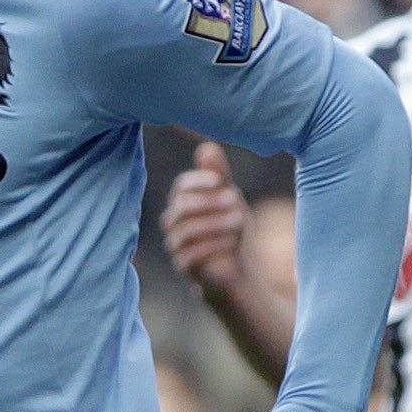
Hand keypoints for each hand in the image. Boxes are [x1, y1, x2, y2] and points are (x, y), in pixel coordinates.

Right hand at [162, 142, 247, 293]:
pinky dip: (213, 247)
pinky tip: (231, 244)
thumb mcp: (229, 197)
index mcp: (183, 200)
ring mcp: (175, 243)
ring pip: (186, 231)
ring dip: (215, 225)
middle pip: (182, 206)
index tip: (219, 181)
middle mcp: (173, 221)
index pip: (182, 185)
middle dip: (210, 203)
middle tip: (234, 201)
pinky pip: (191, 254)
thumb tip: (207, 146)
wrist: (234, 265)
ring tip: (238, 223)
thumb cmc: (229, 227)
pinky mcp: (183, 265)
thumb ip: (218, 174)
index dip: (199, 181)